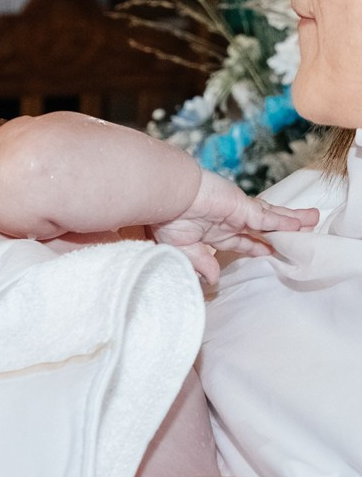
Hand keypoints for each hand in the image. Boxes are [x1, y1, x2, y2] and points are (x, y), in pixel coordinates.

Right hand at [148, 170, 318, 282]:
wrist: (164, 197)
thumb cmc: (165, 218)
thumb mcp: (182, 249)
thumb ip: (201, 263)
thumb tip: (213, 279)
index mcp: (212, 232)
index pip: (240, 242)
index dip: (256, 248)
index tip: (269, 253)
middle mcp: (228, 222)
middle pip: (261, 230)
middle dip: (280, 234)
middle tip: (298, 237)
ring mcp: (236, 213)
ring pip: (271, 219)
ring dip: (292, 221)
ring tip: (312, 221)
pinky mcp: (241, 207)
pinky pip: (269, 216)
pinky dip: (285, 221)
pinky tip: (300, 224)